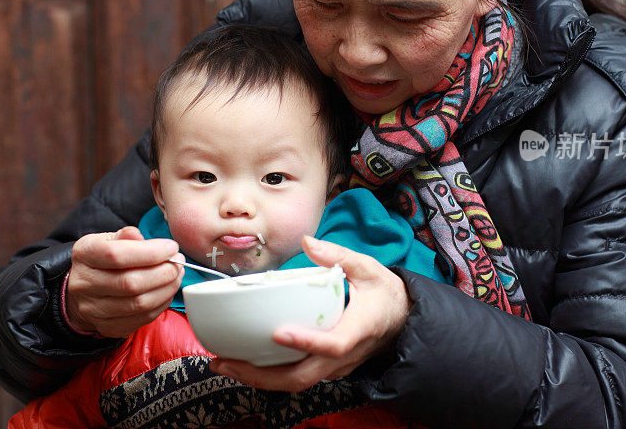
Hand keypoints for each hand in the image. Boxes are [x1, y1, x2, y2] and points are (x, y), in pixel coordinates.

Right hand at [66, 226, 183, 337]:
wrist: (86, 288)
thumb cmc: (104, 259)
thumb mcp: (110, 239)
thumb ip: (127, 236)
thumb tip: (140, 237)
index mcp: (85, 254)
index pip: (117, 255)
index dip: (150, 252)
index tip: (172, 248)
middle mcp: (84, 284)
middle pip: (131, 283)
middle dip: (164, 272)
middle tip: (178, 262)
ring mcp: (94, 309)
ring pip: (139, 304)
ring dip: (167, 288)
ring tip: (177, 275)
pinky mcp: (108, 327)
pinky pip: (143, 318)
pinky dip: (162, 303)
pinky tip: (167, 290)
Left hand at [209, 236, 409, 391]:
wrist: (402, 320)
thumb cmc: (384, 294)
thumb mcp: (368, 268)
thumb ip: (338, 255)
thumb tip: (308, 241)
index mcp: (358, 329)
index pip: (333, 343)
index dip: (306, 341)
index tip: (277, 333)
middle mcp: (345, 356)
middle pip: (303, 376)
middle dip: (261, 374)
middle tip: (225, 361)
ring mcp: (335, 368)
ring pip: (295, 383)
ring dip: (257, 379)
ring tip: (223, 364)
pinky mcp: (325, 369)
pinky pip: (295, 379)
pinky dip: (267, 376)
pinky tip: (243, 363)